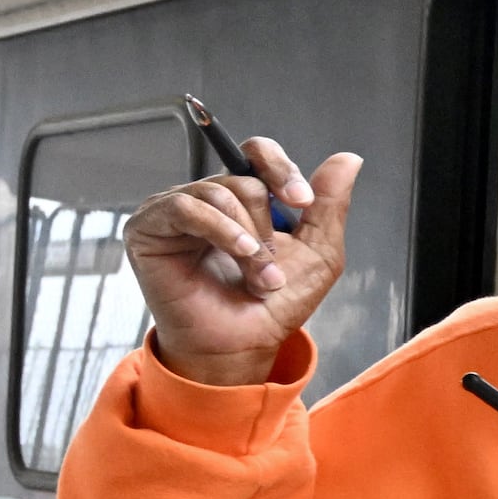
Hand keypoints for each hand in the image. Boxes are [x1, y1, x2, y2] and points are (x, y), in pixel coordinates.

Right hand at [122, 139, 362, 387]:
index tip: (302, 202)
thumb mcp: (318, 251)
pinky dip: (220, 229)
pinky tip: (239, 252)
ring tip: (258, 277)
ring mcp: (175, 210)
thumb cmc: (274, 303)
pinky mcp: (148, 227)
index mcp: (243, 198)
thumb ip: (330, 204)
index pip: (256, 154)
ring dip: (248, 240)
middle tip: (272, 265)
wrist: (244, 344)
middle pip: (243, 179)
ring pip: (219, 194)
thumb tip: (348, 158)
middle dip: (267, 225)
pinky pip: (185, 207)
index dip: (281, 170)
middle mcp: (208, 199)